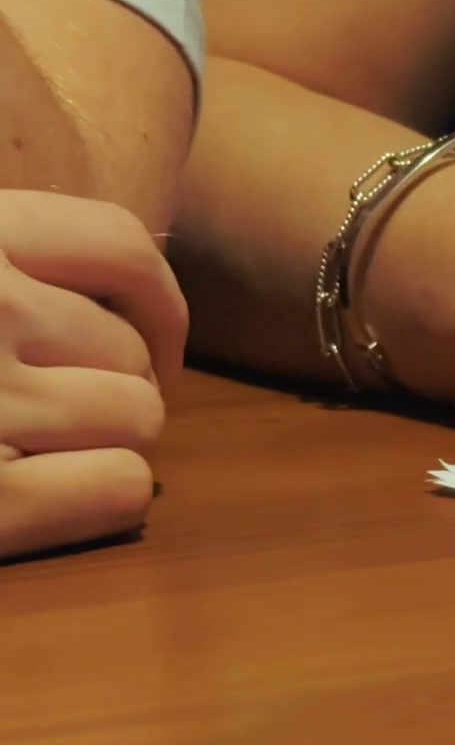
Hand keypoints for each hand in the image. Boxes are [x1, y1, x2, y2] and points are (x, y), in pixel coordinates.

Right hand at [0, 192, 186, 559]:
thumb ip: (16, 267)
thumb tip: (132, 267)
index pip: (117, 242)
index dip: (147, 302)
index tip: (136, 341)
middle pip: (130, 346)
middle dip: (107, 388)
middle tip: (44, 419)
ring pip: (136, 415)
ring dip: (99, 445)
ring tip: (20, 456)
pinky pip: (118, 484)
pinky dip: (100, 498)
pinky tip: (46, 502)